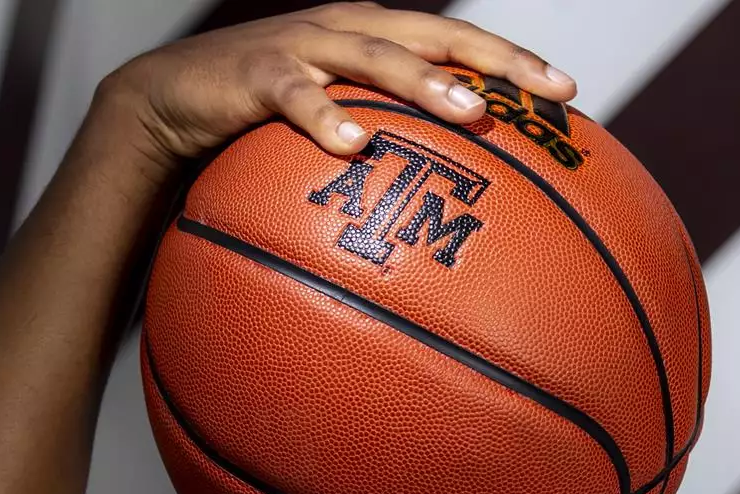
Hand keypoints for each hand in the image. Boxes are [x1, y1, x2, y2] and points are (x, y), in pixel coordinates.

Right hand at [99, 2, 576, 175]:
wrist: (170, 99)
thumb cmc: (265, 121)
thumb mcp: (338, 127)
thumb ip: (388, 151)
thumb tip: (452, 217)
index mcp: (377, 37)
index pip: (458, 42)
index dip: (512, 61)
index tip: (570, 93)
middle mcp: (348, 29)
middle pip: (434, 35)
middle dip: (492, 59)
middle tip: (543, 91)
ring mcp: (303, 45)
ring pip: (374, 54)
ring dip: (423, 81)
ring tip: (467, 109)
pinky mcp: (256, 72)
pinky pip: (294, 93)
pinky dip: (323, 115)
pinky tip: (352, 144)